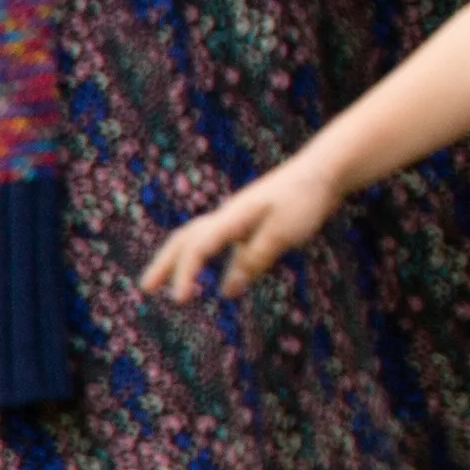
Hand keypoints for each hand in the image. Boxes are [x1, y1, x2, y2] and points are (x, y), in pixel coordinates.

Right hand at [140, 156, 341, 304]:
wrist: (324, 169)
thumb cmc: (305, 198)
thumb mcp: (283, 232)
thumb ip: (255, 258)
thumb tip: (228, 289)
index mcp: (232, 217)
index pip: (198, 247)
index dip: (185, 274)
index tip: (179, 300)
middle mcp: (228, 215)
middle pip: (185, 238)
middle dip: (164, 264)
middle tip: (145, 288)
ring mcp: (238, 217)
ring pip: (200, 239)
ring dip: (184, 263)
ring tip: (177, 290)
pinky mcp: (252, 222)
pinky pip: (224, 244)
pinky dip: (216, 262)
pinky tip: (226, 284)